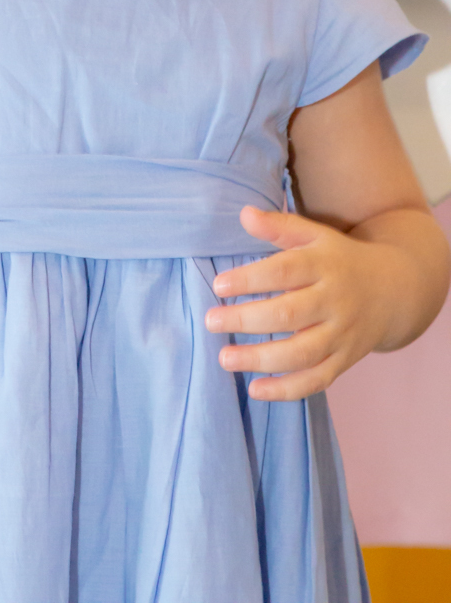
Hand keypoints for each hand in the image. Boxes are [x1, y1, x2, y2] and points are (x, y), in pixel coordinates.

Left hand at [204, 206, 396, 401]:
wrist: (394, 290)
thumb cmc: (339, 259)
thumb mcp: (314, 235)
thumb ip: (279, 226)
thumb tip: (244, 214)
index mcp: (324, 265)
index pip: (285, 272)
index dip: (250, 279)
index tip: (218, 286)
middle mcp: (335, 301)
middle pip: (289, 315)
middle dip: (246, 320)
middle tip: (211, 322)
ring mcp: (342, 334)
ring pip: (302, 353)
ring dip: (261, 359)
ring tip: (225, 358)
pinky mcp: (345, 361)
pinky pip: (317, 380)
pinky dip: (287, 390)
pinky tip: (255, 389)